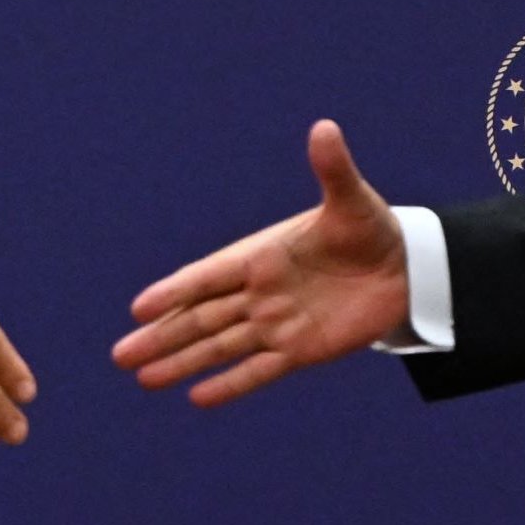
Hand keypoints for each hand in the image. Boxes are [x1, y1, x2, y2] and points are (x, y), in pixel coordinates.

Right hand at [112, 120, 408, 405]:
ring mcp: (277, 323)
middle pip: (201, 318)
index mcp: (261, 255)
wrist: (404, 267)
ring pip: (220, 347)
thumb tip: (325, 127)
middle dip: (162, 336)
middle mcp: (259, 292)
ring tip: (143, 378)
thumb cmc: (370, 227)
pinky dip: (230, 384)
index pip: (209, 277)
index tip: (140, 309)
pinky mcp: (300, 350)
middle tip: (120, 356)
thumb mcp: (351, 199)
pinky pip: (258, 370)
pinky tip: (197, 397)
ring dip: (182, 362)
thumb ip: (332, 170)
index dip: (175, 292)